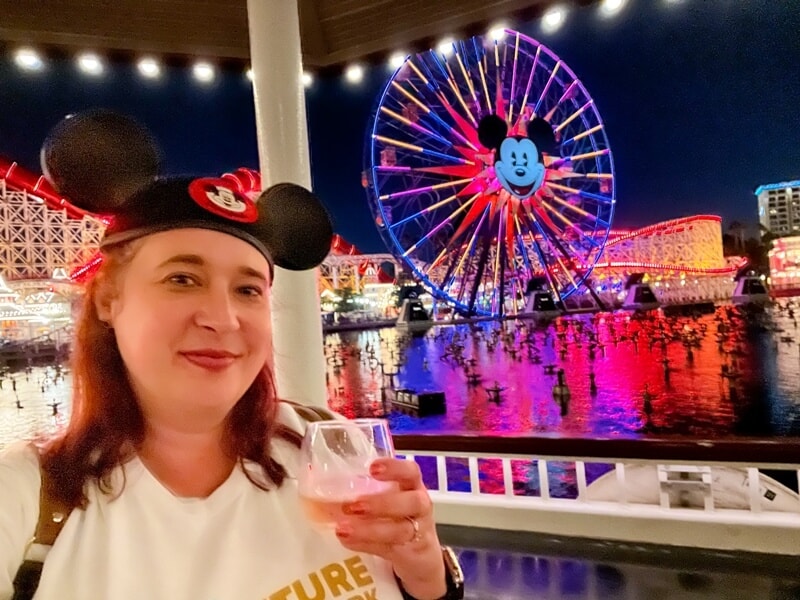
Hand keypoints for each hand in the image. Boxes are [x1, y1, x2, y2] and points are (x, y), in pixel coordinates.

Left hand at [335, 457, 446, 599]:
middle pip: (412, 502)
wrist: (420, 555)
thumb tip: (316, 482)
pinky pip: (389, 548)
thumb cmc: (397, 517)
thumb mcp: (387, 499)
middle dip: (383, 503)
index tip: (373, 468)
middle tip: (354, 505)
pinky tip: (348, 541)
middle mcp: (419, 506)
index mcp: (412, 486)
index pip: (411, 471)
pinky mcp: (410, 554)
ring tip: (343, 529)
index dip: (395, 468)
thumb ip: (363, 490)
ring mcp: (418, 531)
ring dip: (370, 529)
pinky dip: (366, 544)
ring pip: (400, 529)